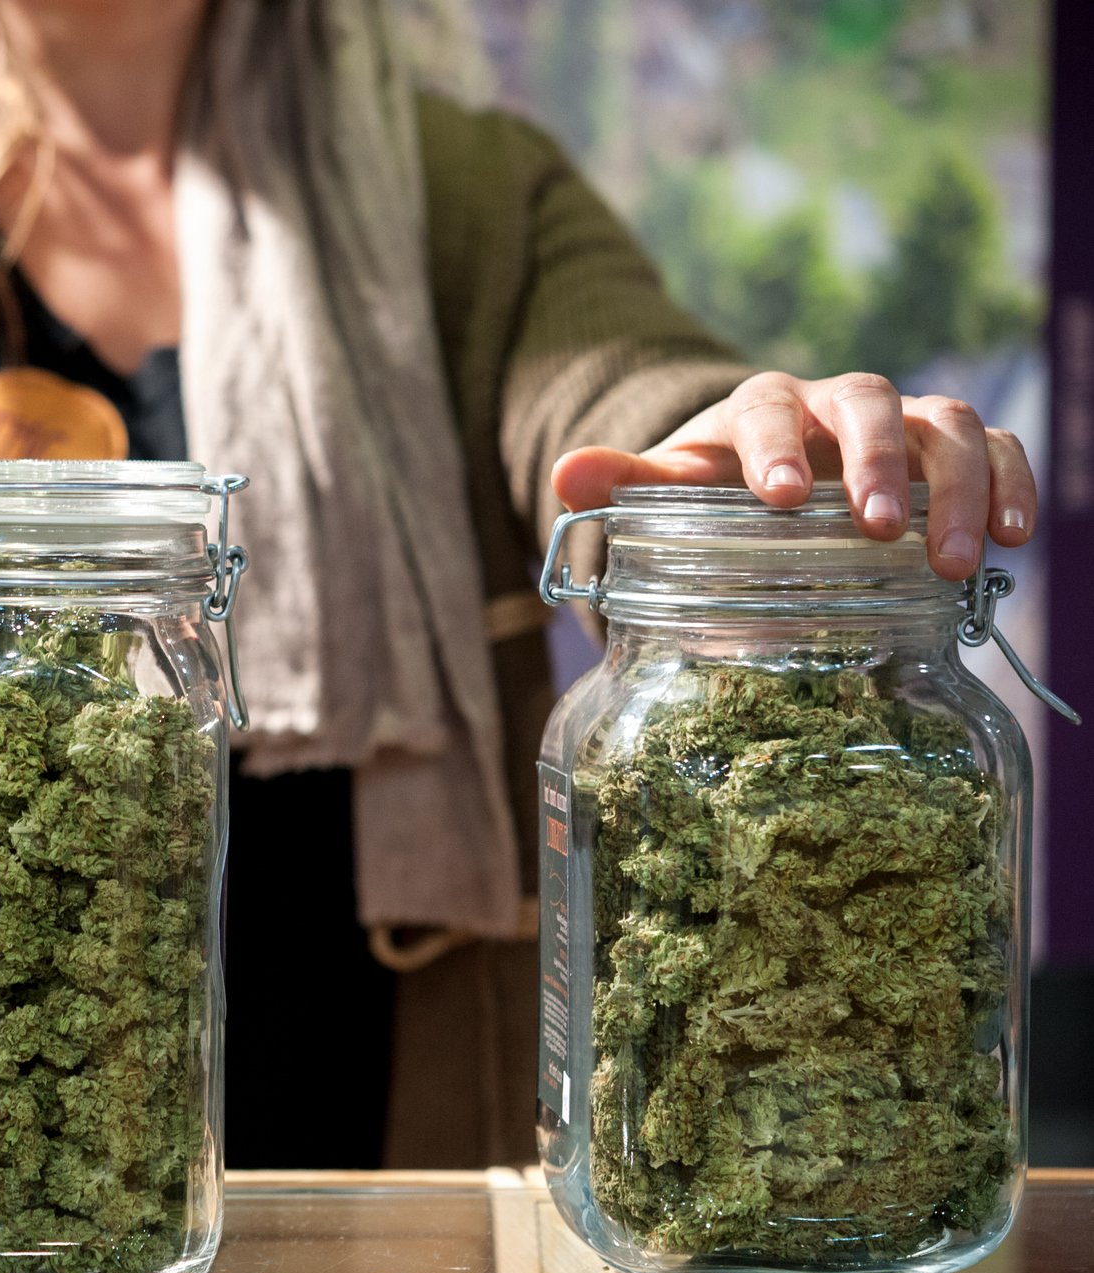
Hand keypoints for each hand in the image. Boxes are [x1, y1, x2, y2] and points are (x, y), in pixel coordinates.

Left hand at [550, 370, 1035, 581]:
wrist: (770, 479)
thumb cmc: (717, 487)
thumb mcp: (671, 488)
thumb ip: (625, 483)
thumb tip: (565, 474)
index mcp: (762, 408)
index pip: (767, 408)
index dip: (774, 446)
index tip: (779, 499)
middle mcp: (838, 405)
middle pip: (871, 403)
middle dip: (880, 463)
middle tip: (880, 531)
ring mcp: (904, 425)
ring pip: (948, 423)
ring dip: (960, 487)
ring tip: (957, 561)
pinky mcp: (951, 453)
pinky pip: (999, 449)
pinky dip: (1012, 484)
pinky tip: (1014, 541)